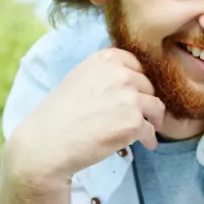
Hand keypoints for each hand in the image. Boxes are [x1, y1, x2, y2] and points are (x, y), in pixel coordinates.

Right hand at [5, 48, 164, 183]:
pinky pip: (151, 130)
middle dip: (145, 101)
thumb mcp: (79, 78)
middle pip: (149, 85)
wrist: (46, 142)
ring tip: (147, 128)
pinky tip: (145, 144)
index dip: (138, 80)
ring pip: (156, 107)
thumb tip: (130, 76)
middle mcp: (120, 74)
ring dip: (153, 119)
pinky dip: (149, 139)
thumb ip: (104, 73)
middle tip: (139, 114)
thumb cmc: (58, 113)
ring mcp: (129, 98)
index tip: (136, 92)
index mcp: (105, 59)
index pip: (137, 64)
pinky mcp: (134, 122)